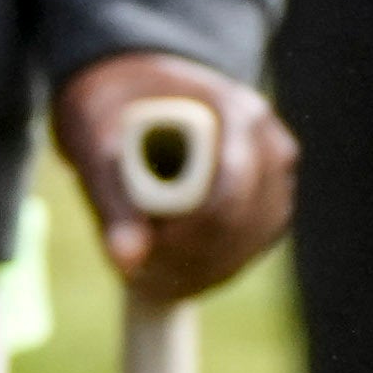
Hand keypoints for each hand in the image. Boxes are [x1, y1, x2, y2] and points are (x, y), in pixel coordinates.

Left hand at [58, 52, 297, 303]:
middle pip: (244, 221)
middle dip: (191, 257)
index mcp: (236, 113)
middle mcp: (268, 141)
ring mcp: (275, 171)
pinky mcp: (268, 197)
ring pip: (253, 239)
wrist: (132, 95)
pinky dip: (214, 265)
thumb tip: (126, 262)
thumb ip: (113, 201)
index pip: (229, 190)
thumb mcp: (97, 146)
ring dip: (202, 268)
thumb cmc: (111, 112)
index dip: (187, 233)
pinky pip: (252, 243)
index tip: (140, 257)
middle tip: (135, 277)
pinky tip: (172, 275)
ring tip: (146, 278)